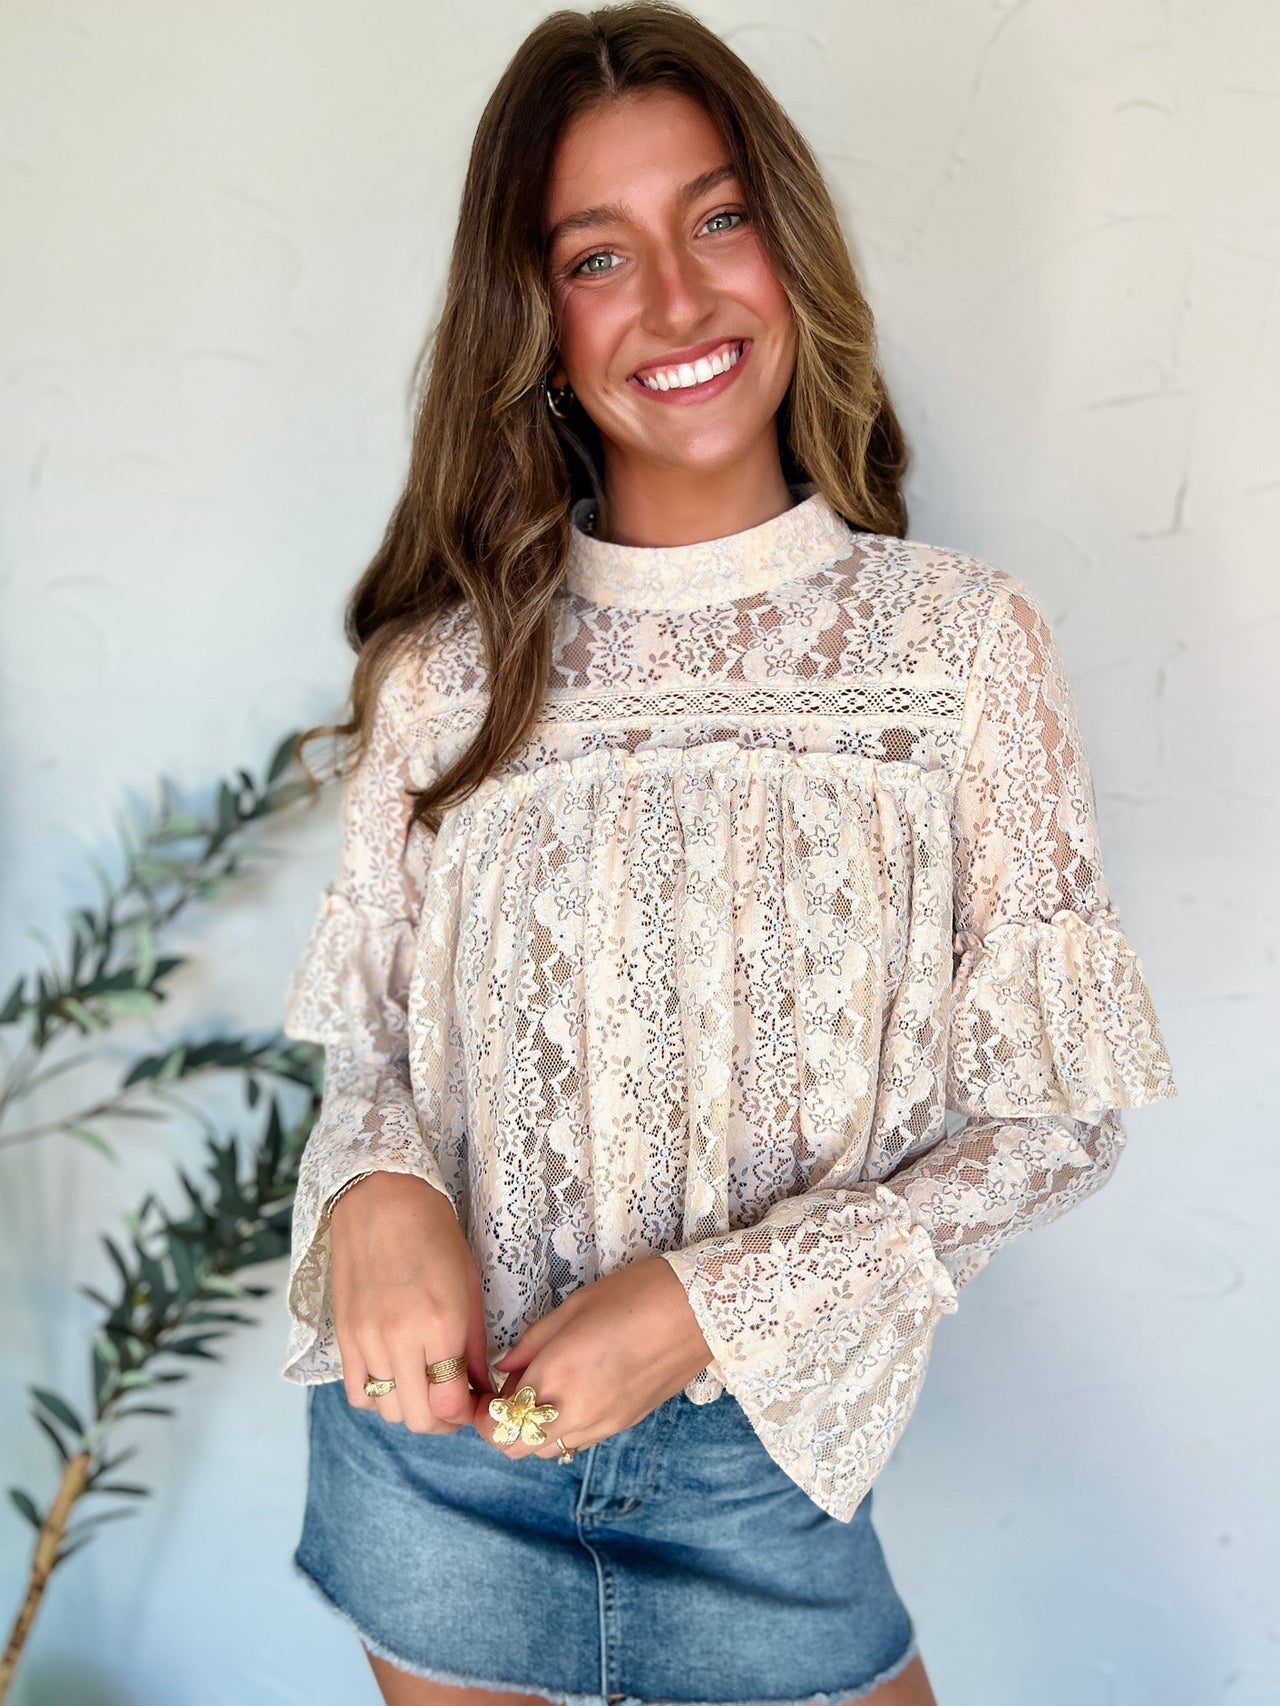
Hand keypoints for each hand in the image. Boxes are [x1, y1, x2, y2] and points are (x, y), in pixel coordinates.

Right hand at [329, 1171, 493, 1433]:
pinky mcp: (343, 1335)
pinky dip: (378, 1396)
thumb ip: (474, 1345)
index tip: (475, 1402)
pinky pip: (358, 1392)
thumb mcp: (469, 1285)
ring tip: (425, 1386)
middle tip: (454, 1403)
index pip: (450, 1405)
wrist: (381, 1198)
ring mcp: (366, 1339)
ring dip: (410, 1408)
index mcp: (441, 1323)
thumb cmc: (434, 1233)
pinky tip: (395, 1376)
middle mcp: (401, 1338)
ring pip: (387, 1409)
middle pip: (418, 1418)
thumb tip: (481, 1388)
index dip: (467, 1414)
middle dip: (442, 1420)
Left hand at [473, 1256, 713, 1459]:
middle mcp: (576, 1413)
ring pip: (547, 1450)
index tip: (482, 1390)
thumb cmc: (633, 1295)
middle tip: (505, 1392)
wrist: (698, 1311)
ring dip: (532, 1429)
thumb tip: (504, 1368)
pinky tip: (571, 1392)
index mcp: (556, 1378)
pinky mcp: (624, 1425)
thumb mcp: (572, 1308)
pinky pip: (577, 1441)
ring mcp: (603, 1425)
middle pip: (517, 1448)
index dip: (480, 1414)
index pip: (497, 1426)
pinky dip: (562, 1428)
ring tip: (539, 1389)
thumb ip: (531, 1344)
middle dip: (501, 1427)